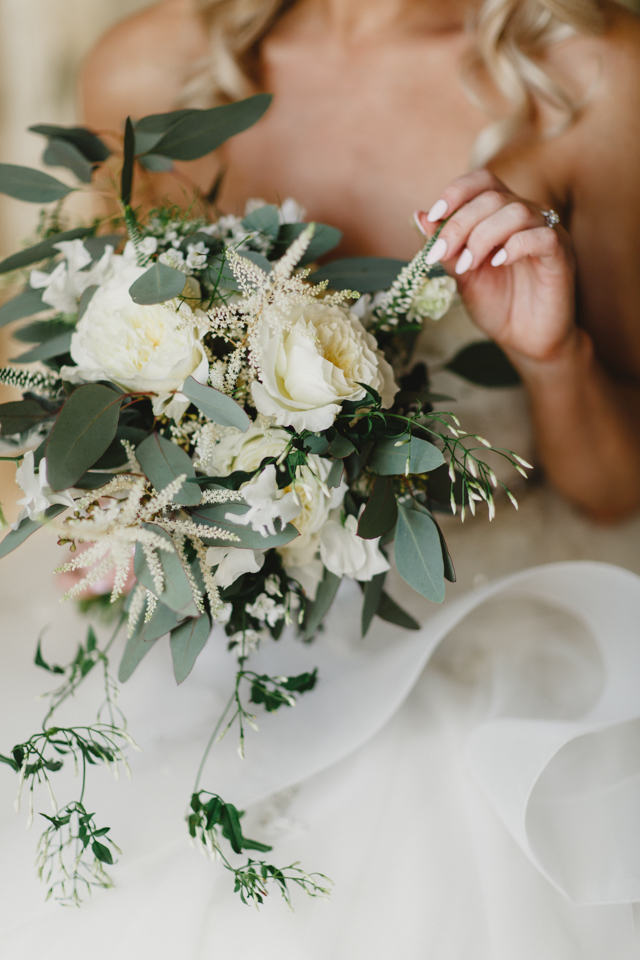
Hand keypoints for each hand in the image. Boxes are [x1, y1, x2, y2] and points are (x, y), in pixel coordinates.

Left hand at [415, 170, 575, 365]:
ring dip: (484, 235)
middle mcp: (526, 217)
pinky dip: (516, 246)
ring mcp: (546, 233)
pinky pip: (543, 236)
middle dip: (460, 223)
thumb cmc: (497, 304)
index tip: (435, 214)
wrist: (524, 339)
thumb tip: (419, 216)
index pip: (483, 181)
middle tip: (443, 254)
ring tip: (470, 264)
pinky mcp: (561, 256)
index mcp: (501, 216)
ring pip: (517, 211)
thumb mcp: (462, 275)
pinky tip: (498, 263)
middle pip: (493, 197)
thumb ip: (445, 247)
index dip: (458, 191)